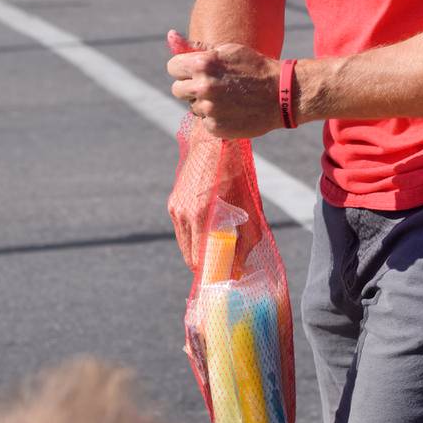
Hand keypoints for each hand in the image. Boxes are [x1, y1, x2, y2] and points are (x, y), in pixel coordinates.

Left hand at [166, 29, 282, 137]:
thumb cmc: (254, 67)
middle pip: (177, 90)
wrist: (282, 94)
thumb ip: (197, 47)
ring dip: (204, 103)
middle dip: (190, 87)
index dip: (184, 69)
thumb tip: (170, 35)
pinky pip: (206, 122)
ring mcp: (209, 109)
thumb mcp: (228, 50)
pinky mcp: (216, 127)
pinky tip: (232, 111)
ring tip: (227, 98)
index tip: (195, 72)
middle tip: (211, 86)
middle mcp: (202, 87)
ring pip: (192, 107)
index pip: (173, 68)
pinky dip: (216, 118)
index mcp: (202, 64)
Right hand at [167, 117, 239, 269]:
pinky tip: (210, 232)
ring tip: (220, 250)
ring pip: (185, 243)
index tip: (225, 279)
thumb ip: (246, 241)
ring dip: (199, 250)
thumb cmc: (236, 172)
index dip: (212, 273)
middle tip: (225, 268)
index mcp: (200, 216)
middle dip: (206, 265)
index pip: (199, 260)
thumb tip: (241, 270)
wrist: (215, 142)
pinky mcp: (173, 202)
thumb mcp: (248, 207)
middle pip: (190, 255)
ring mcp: (175, 207)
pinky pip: (182, 229)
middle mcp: (182, 214)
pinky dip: (194, 235)